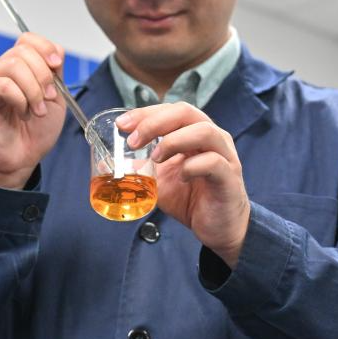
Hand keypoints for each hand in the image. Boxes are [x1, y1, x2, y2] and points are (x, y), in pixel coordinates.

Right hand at [0, 33, 66, 188]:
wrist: (20, 159)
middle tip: (48, 99)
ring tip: (37, 110)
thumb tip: (56, 52)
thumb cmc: (33, 131)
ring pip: (14, 65)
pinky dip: (20, 99)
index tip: (57, 66)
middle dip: (44, 75)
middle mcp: (1, 69)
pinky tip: (22, 113)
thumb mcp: (55, 98)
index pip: (28, 39)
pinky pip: (3, 84)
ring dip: (33, 89)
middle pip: (24, 50)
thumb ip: (55, 74)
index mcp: (19, 66)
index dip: (45, 48)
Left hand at [118, 102, 249, 267]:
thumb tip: (108, 164)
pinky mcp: (229, 177)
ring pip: (204, 131)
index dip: (146, 113)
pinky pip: (213, 162)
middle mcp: (212, 138)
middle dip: (155, 122)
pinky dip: (192, 166)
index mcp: (195, 133)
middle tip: (133, 141)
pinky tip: (181, 177)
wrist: (219, 229)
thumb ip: (140, 169)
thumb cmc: (192, 199)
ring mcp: (225, 155)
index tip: (122, 124)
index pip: (171, 110)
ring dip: (174, 141)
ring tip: (156, 157)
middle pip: (186, 112)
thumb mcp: (160, 181)